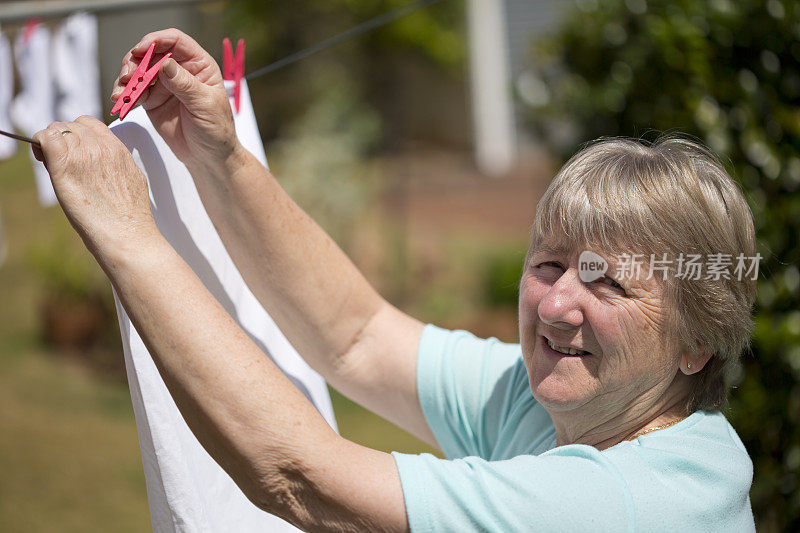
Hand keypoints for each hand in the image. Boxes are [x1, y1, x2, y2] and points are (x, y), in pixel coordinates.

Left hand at [32, 116, 158, 256]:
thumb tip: (101, 164)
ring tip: (53, 164)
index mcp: (118, 150)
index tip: (73, 148)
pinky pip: (46, 138)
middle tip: (58, 159)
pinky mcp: (66, 166)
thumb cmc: (130, 218)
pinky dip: (40, 144)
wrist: (128, 233)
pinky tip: (43, 158)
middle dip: (62, 139)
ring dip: (50, 143)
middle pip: (70, 125)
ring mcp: (84, 155)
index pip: (89, 123)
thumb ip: (117, 164)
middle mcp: (101, 147)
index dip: (77, 132)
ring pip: (56, 130)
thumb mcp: (133, 180)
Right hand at [111, 28, 240, 167]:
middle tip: (127, 76)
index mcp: (199, 65)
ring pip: (139, 70)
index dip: (156, 40)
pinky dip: (124, 93)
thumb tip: (164, 64)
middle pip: (151, 53)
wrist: (209, 157)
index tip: (140, 50)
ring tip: (120, 91)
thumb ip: (184, 84)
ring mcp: (164, 85)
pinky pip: (134, 91)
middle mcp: (179, 70)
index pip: (175, 42)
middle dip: (135, 61)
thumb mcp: (205, 105)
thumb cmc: (216, 129)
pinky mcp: (152, 100)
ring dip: (126, 78)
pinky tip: (120, 100)